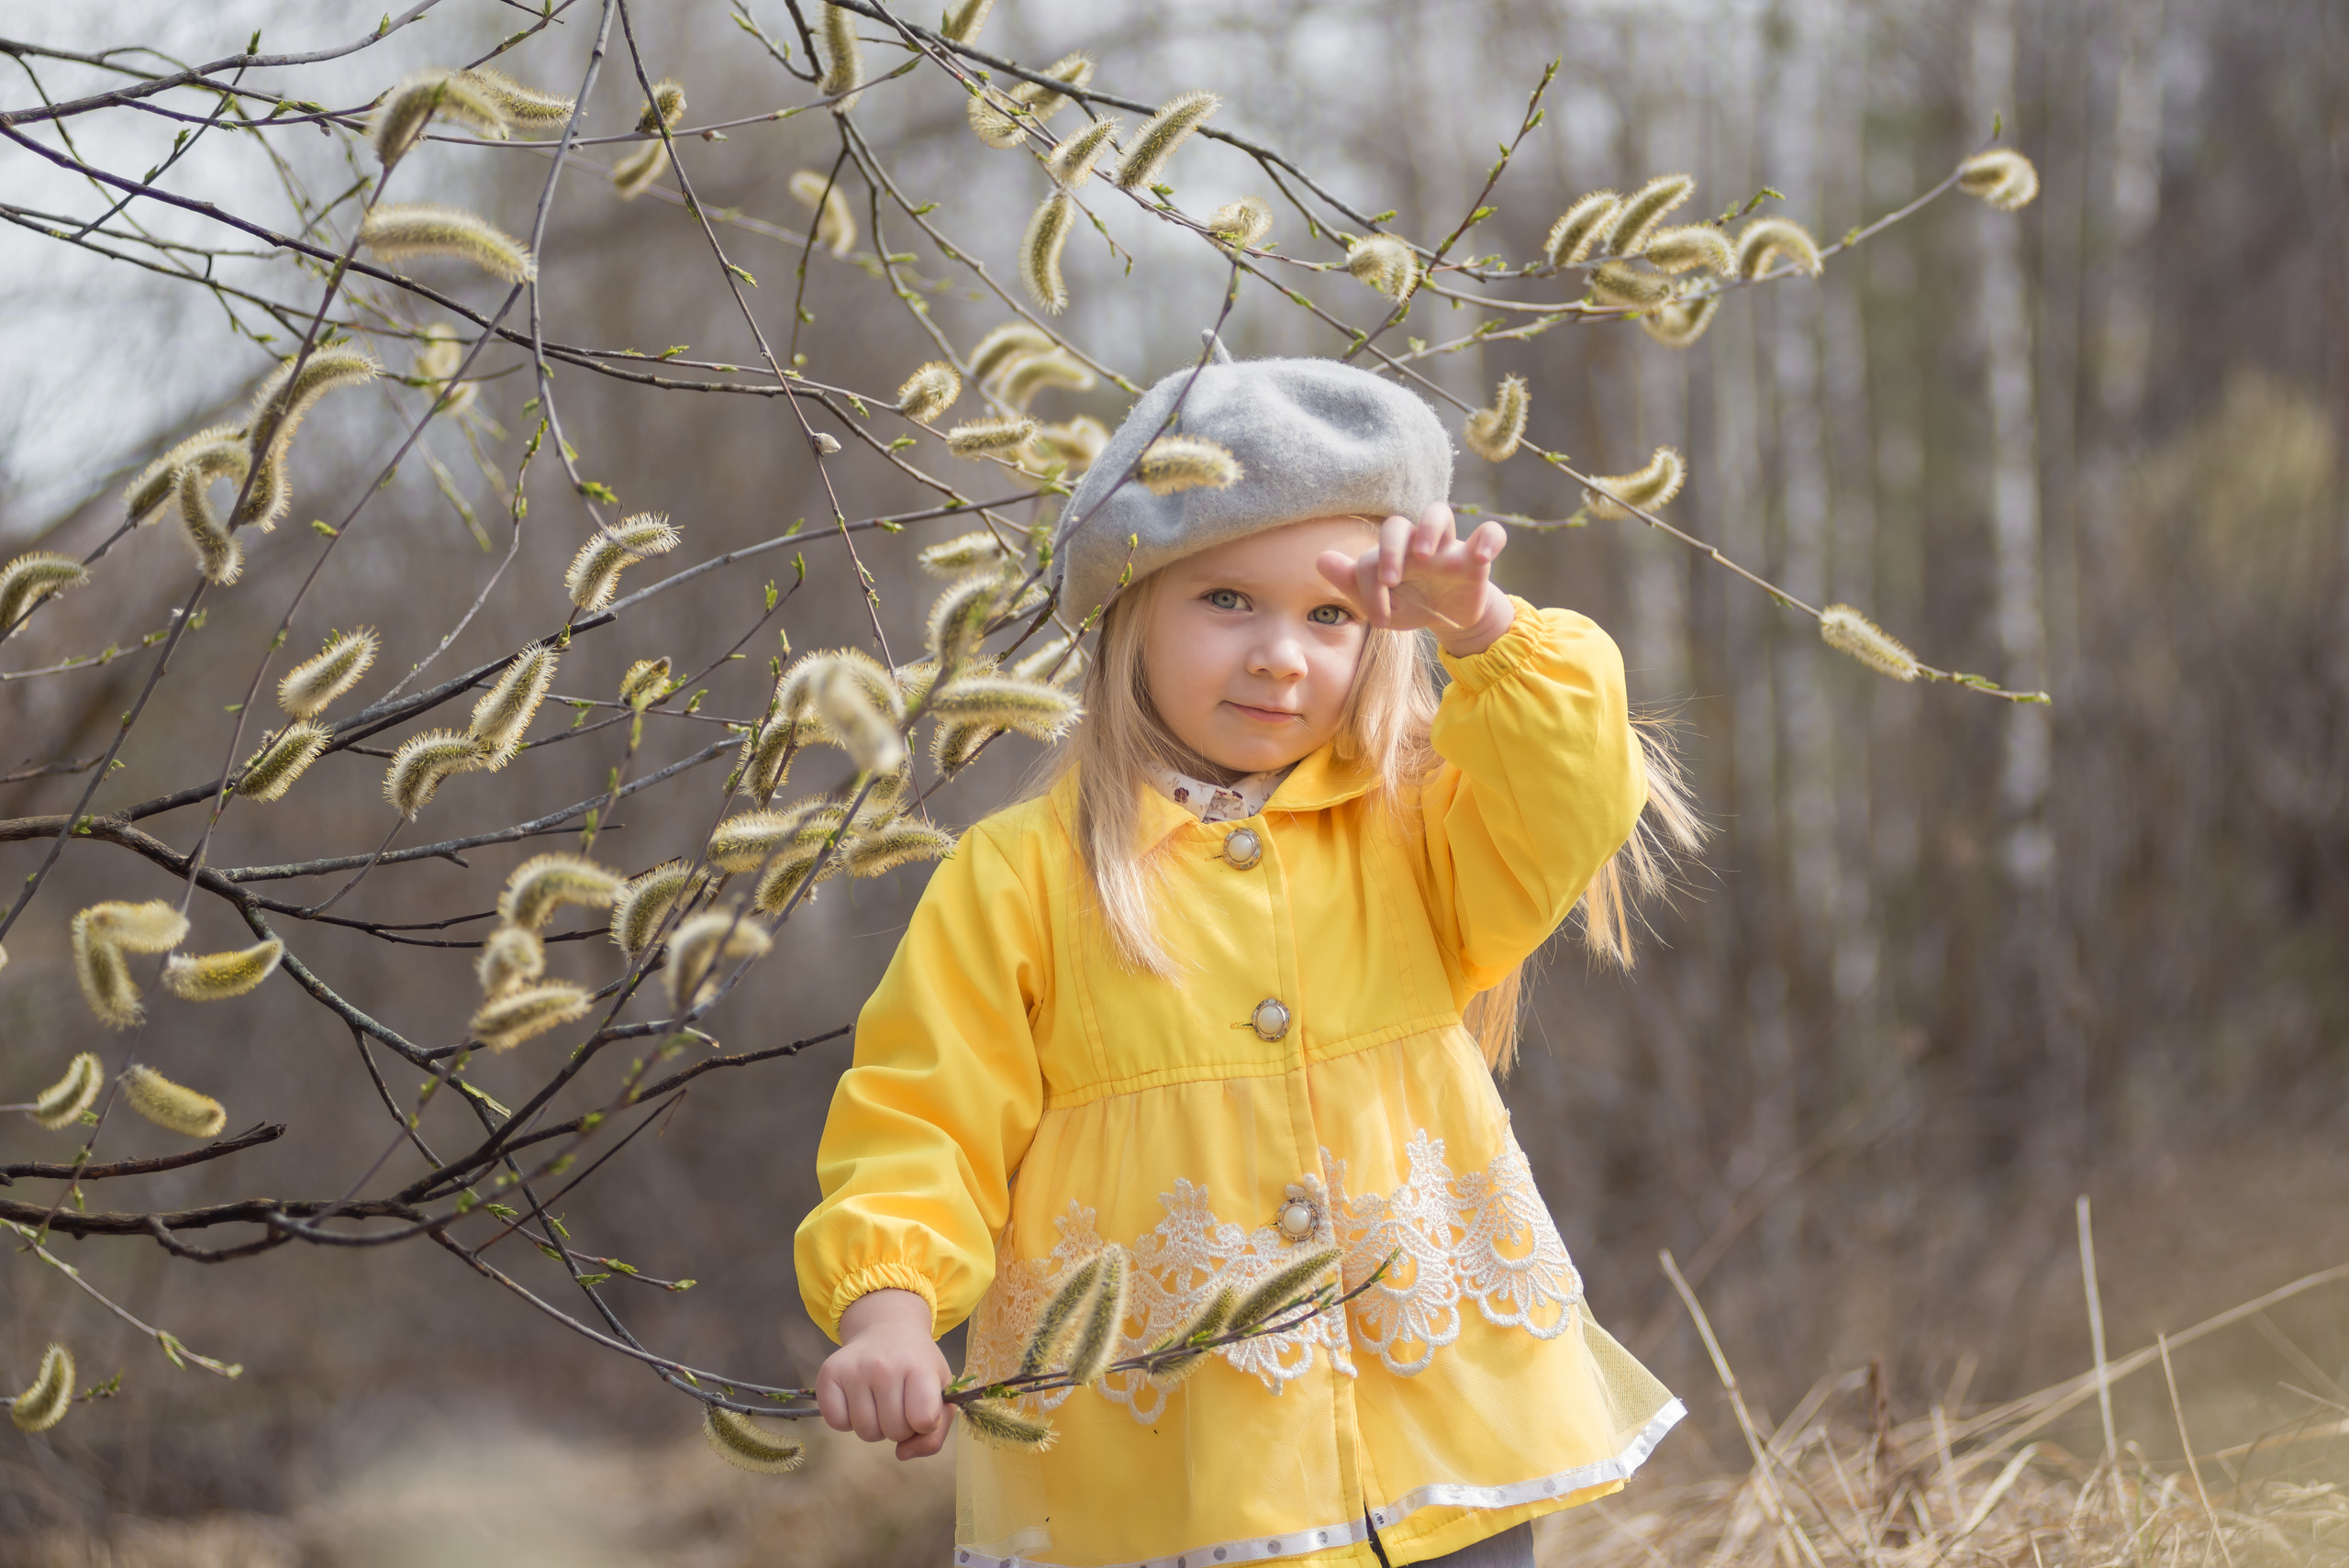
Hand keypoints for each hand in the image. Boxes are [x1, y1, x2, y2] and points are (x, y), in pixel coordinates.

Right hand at [816, 1288, 953, 1459]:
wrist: (887, 1328)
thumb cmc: (916, 1364)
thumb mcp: (940, 1389)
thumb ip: (935, 1432)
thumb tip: (903, 1455)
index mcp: (919, 1367)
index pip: (923, 1420)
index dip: (924, 1425)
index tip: (923, 1408)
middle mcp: (883, 1366)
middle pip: (894, 1432)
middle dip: (900, 1426)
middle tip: (899, 1400)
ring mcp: (853, 1369)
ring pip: (866, 1432)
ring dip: (875, 1426)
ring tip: (879, 1399)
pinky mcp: (828, 1373)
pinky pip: (837, 1424)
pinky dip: (847, 1420)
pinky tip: (857, 1398)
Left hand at [1316, 502, 1515, 655]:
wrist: (1450, 620)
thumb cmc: (1411, 605)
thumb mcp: (1383, 603)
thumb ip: (1352, 582)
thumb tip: (1321, 559)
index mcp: (1389, 555)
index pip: (1373, 556)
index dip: (1371, 585)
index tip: (1378, 617)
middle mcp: (1415, 544)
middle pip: (1400, 523)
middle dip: (1391, 549)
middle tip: (1392, 579)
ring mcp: (1447, 548)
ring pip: (1438, 511)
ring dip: (1429, 529)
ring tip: (1426, 557)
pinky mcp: (1476, 558)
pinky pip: (1491, 533)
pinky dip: (1489, 539)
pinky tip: (1480, 557)